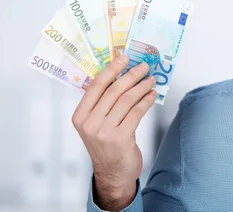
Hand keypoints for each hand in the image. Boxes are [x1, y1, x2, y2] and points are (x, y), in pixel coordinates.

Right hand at [72, 55, 156, 209]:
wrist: (112, 173)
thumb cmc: (106, 145)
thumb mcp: (96, 124)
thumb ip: (103, 103)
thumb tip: (122, 75)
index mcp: (80, 116)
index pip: (96, 86)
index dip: (111, 70)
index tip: (124, 58)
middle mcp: (89, 123)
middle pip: (113, 91)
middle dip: (131, 75)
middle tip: (144, 66)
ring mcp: (104, 131)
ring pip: (126, 100)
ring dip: (141, 87)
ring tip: (151, 79)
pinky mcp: (120, 138)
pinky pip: (136, 112)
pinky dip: (146, 101)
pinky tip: (152, 95)